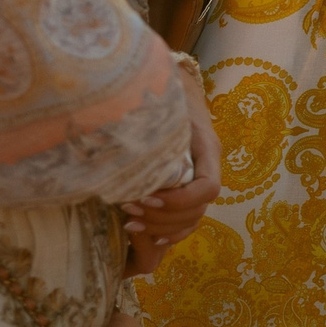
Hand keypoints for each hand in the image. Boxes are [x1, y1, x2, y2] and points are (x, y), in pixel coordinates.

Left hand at [124, 63, 221, 275]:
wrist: (177, 88)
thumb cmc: (166, 96)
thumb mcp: (163, 108)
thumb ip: (151, 125)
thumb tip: (116, 135)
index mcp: (207, 149)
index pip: (208, 188)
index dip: (180, 200)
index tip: (147, 197)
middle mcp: (209, 167)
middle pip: (198, 209)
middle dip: (162, 216)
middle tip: (128, 209)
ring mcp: (202, 179)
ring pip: (193, 218)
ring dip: (161, 226)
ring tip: (129, 222)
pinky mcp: (190, 189)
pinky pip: (190, 221)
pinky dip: (172, 233)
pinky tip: (150, 237)